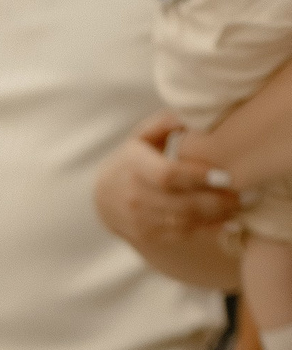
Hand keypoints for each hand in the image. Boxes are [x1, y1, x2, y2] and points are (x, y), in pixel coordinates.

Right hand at [95, 113, 242, 258]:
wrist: (104, 196)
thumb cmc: (133, 157)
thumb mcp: (143, 135)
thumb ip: (167, 122)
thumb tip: (196, 113)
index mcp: (133, 165)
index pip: (166, 175)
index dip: (196, 177)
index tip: (224, 176)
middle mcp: (133, 196)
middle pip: (180, 203)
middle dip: (216, 201)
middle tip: (246, 193)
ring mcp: (139, 219)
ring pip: (184, 221)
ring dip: (216, 216)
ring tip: (242, 204)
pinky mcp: (147, 235)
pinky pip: (182, 234)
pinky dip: (207, 229)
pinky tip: (229, 220)